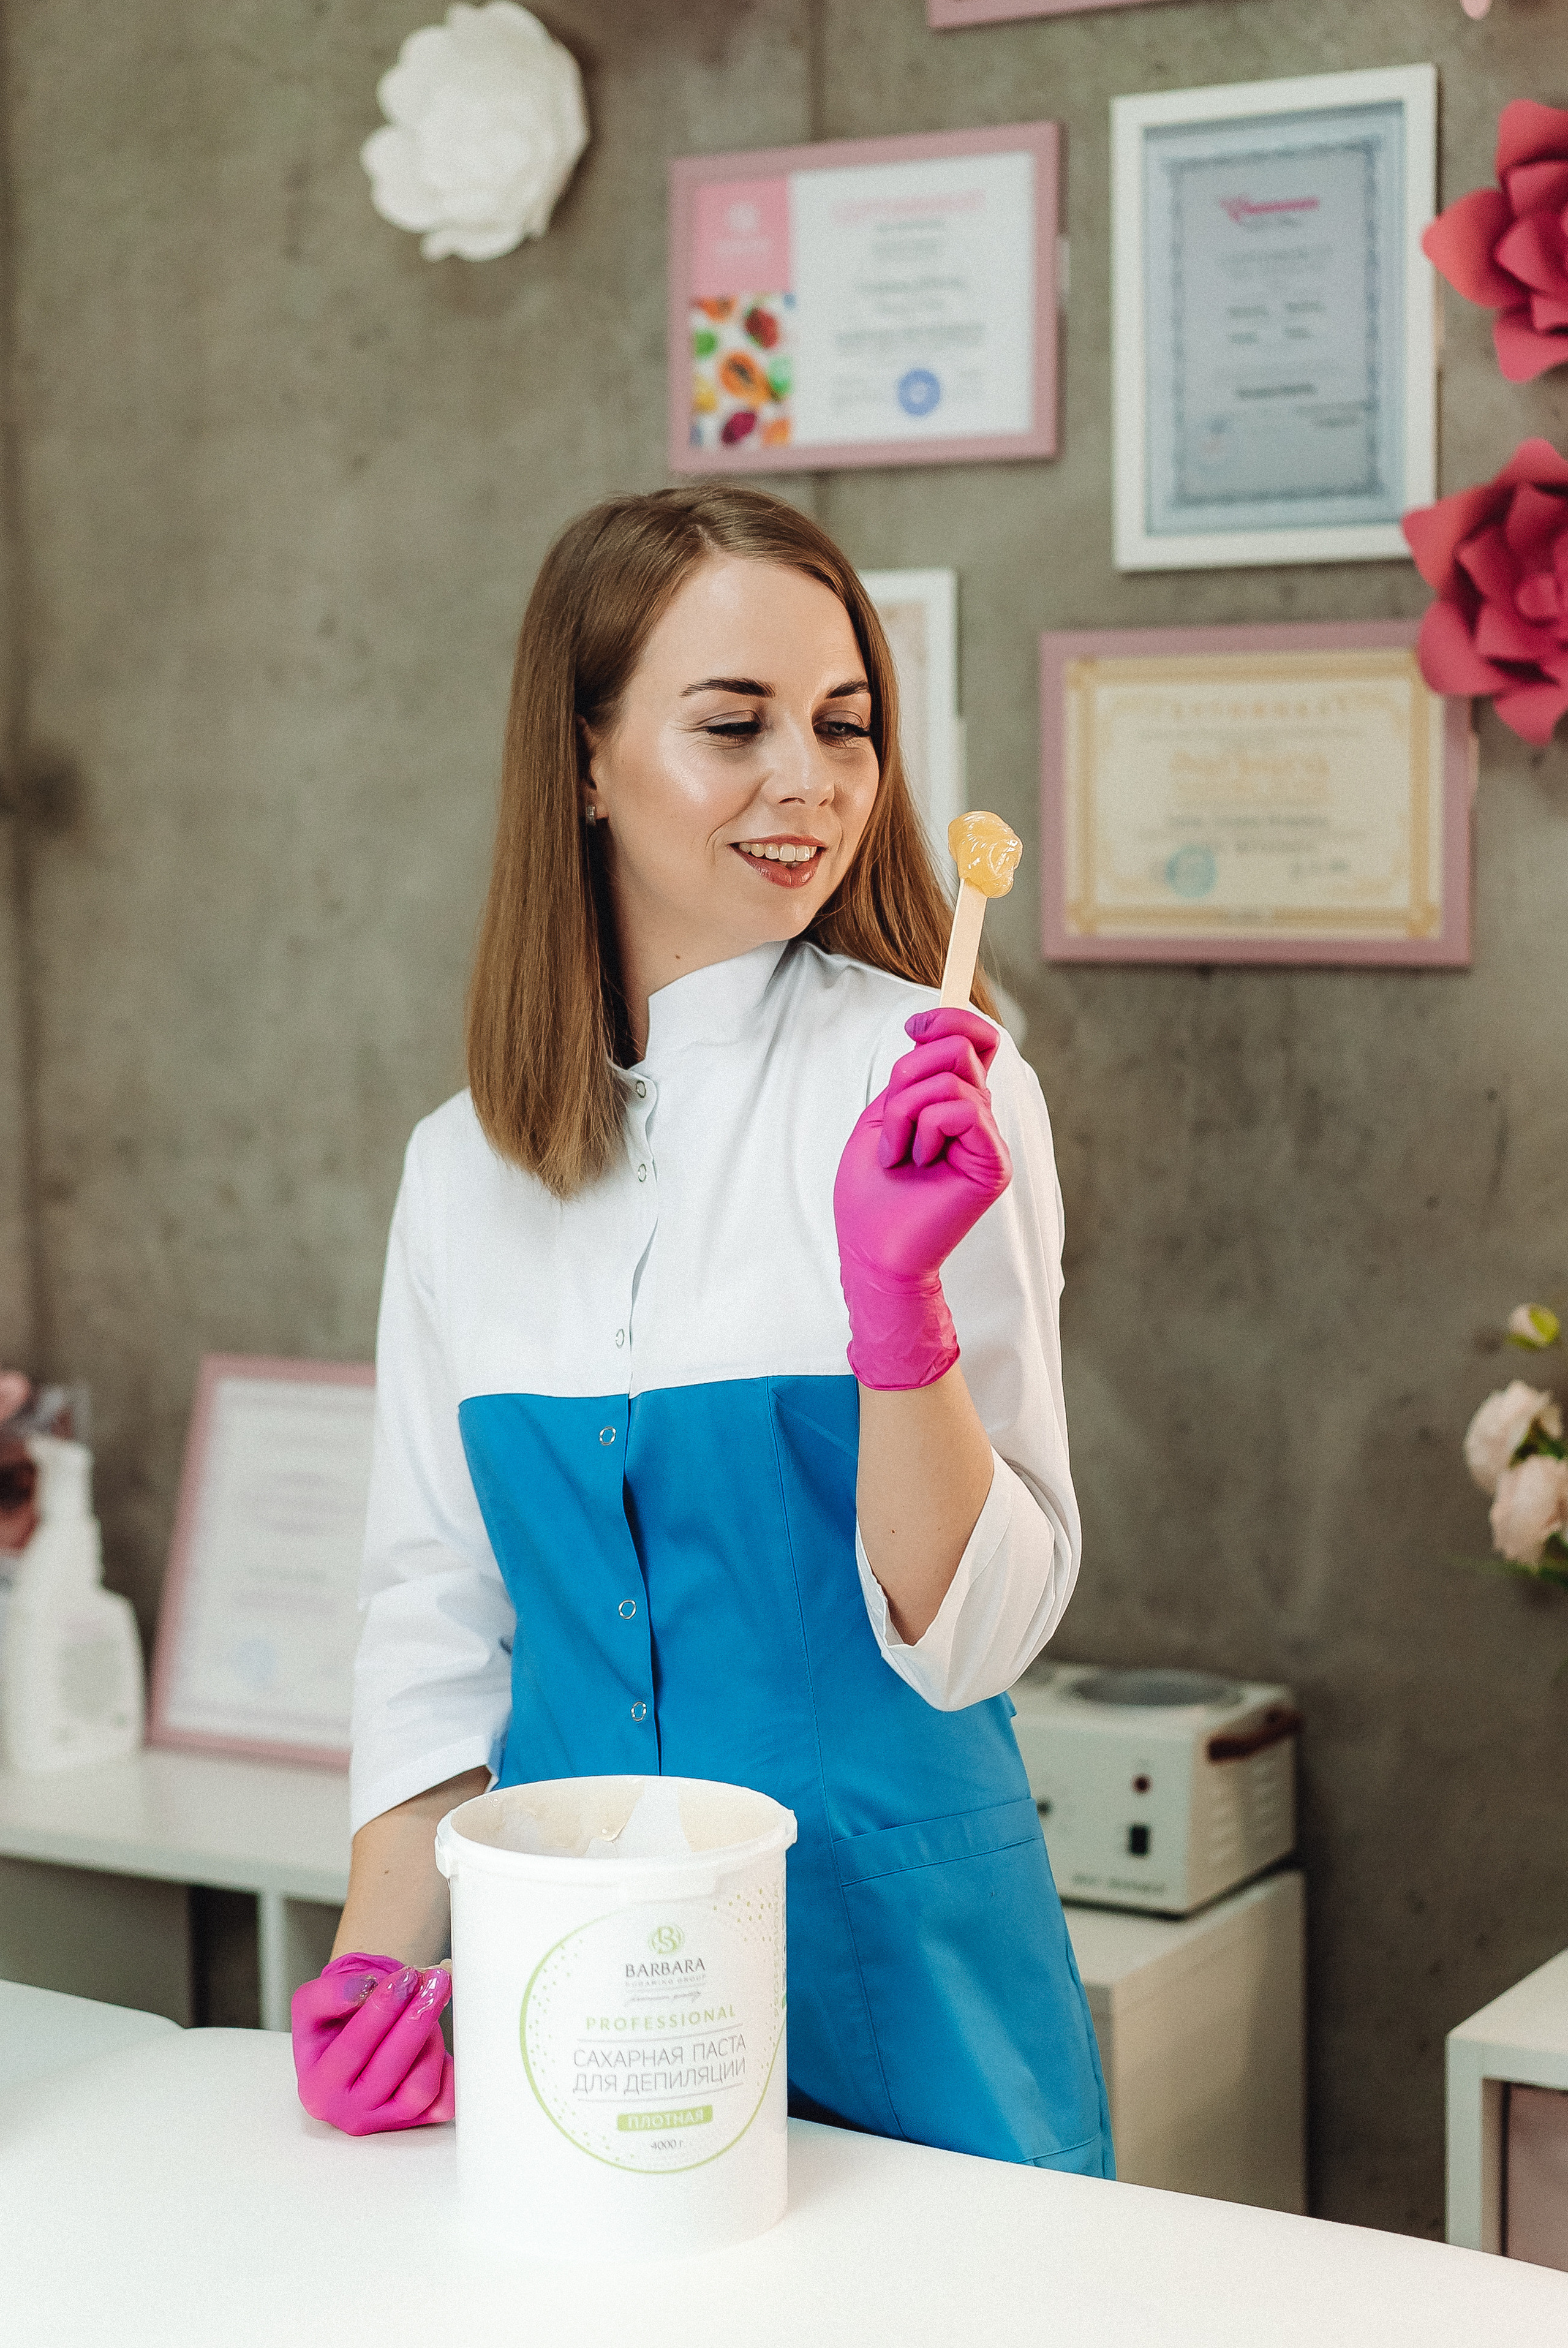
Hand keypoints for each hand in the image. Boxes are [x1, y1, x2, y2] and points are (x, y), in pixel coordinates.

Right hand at [291, 1952, 454, 2135]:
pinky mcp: (415, 2122)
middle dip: (416, 2019)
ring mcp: (385, 2122)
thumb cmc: (331, 2027)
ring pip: (421, 2088)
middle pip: (391, 2069)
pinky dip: (449, 2070)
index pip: (352, 2049)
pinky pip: (444, 2102)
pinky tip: (440, 2038)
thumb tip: (363, 1989)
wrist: (349, 2044)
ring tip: (432, 2004)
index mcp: (318, 2088)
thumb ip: (328, 1994)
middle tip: (433, 1982)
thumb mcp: (311, 2005)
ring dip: (432, 2040)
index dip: (382, 2011)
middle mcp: (349, 2113)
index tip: (404, 1977)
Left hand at [833, 1008, 1011, 1390]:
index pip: (978, 1039)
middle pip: (959, 1048)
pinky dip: (923, 1129)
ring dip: (905, 1112)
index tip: (911, 1029)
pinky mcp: (993, 1163)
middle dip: (907, 1076)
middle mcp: (980, 1120)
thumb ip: (913, 1075)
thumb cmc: (872, 1192)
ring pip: (952, 1078)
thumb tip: (931, 1025)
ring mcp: (990, 1141)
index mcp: (957, 1106)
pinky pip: (961, 1109)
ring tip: (900, 1154)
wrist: (871, 1250)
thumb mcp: (884, 1116)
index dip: (951, 1018)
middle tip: (893, 1127)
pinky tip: (916, 1163)